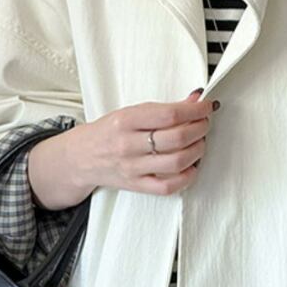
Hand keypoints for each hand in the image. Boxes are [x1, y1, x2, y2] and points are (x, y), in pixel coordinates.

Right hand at [28, 89, 217, 208]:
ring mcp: (133, 167)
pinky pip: (168, 186)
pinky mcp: (136, 185)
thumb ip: (161, 110)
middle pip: (176, 138)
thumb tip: (194, 101)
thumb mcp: (129, 113)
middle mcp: (128, 145)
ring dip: (197, 151)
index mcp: (126, 121)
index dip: (194, 110)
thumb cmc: (107, 133)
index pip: (168, 114)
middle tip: (205, 123)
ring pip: (177, 162)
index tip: (206, 106)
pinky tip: (191, 167)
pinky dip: (186, 177)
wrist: (80, 158)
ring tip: (200, 142)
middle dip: (200, 129)